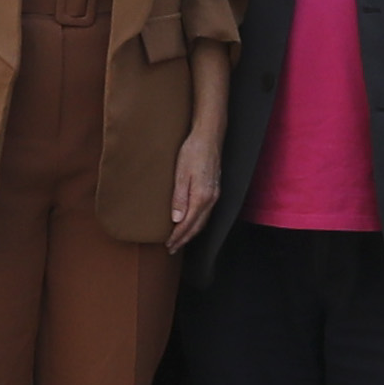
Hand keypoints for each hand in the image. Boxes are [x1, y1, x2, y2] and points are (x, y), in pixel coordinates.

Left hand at [166, 124, 222, 243]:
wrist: (209, 137)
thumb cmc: (193, 151)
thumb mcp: (181, 174)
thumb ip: (179, 198)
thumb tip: (176, 220)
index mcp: (202, 197)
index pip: (188, 224)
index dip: (178, 236)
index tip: (168, 244)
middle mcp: (211, 199)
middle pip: (197, 226)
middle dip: (184, 239)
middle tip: (172, 248)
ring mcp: (215, 195)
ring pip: (203, 221)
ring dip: (191, 233)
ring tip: (180, 239)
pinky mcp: (215, 190)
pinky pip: (206, 213)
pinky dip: (197, 222)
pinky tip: (191, 222)